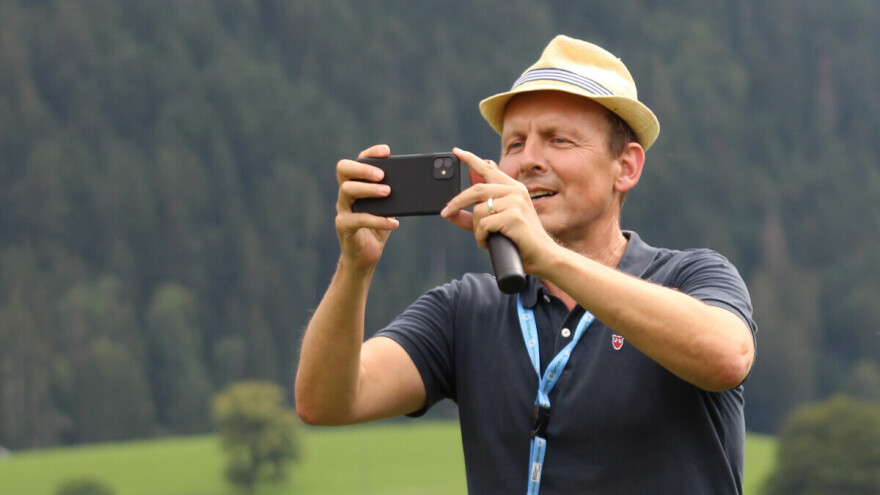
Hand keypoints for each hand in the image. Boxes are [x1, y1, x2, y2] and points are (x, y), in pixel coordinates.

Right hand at [335, 144, 399, 269]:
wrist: (365, 256)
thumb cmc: (378, 228)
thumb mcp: (389, 208)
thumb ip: (397, 195)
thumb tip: (417, 183)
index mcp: (356, 184)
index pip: (358, 160)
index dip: (371, 153)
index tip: (387, 151)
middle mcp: (345, 194)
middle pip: (344, 169)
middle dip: (363, 168)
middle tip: (382, 174)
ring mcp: (343, 209)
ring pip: (347, 190)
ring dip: (369, 189)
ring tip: (388, 192)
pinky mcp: (344, 226)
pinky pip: (359, 219)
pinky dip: (378, 220)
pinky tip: (394, 223)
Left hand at [442, 147, 555, 273]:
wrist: (542, 255)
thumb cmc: (519, 240)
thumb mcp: (494, 224)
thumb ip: (473, 217)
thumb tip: (449, 213)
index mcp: (513, 188)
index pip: (489, 169)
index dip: (471, 159)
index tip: (456, 152)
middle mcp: (515, 191)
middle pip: (476, 190)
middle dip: (457, 202)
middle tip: (446, 212)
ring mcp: (516, 202)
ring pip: (478, 210)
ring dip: (476, 229)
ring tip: (485, 238)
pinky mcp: (514, 216)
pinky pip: (483, 224)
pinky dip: (480, 237)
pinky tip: (488, 242)